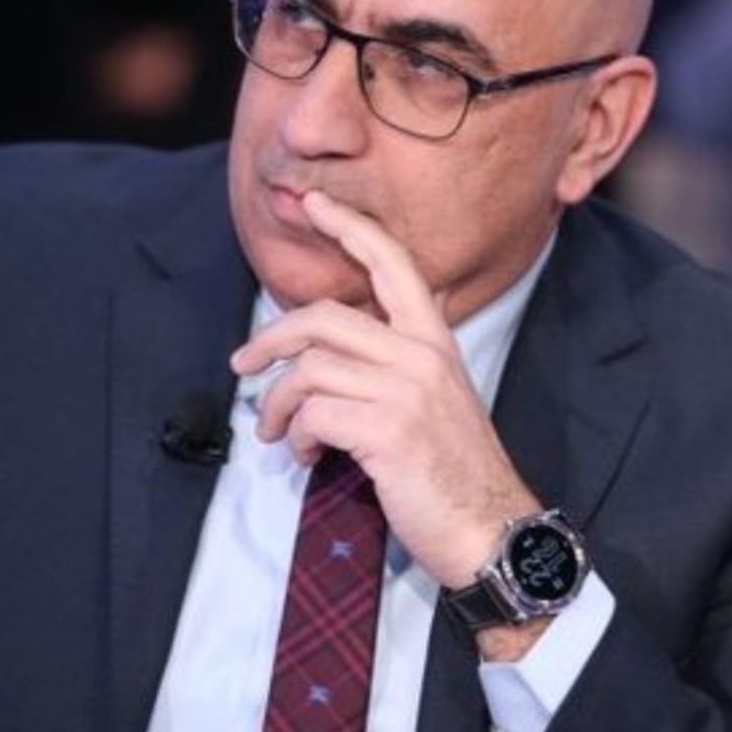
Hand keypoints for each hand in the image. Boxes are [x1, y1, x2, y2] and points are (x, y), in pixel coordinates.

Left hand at [230, 189, 541, 591]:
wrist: (488, 528)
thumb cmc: (453, 468)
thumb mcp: (436, 397)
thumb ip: (395, 362)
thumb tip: (330, 352)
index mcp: (434, 340)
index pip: (392, 264)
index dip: (350, 228)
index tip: (313, 204)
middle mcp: (421, 355)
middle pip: (322, 317)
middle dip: (269, 339)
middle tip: (242, 365)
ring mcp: (405, 391)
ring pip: (308, 370)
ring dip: (277, 405)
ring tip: (278, 432)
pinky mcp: (387, 431)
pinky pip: (313, 415)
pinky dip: (297, 437)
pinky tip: (308, 456)